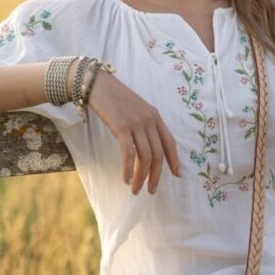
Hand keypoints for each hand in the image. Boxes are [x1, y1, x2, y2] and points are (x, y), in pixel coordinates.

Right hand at [87, 71, 180, 194]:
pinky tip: (126, 179)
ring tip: (136, 189)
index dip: (174, 160)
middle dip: (156, 175)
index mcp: (155, 116)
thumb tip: (147, 148)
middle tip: (151, 191)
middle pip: (158, 154)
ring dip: (141, 176)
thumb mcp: (136, 110)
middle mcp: (149, 120)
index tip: (177, 175)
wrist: (97, 83)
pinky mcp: (121, 127)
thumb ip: (144, 125)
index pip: (170, 142)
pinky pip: (129, 153)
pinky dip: (128, 169)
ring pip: (145, 156)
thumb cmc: (114, 98)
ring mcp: (136, 123)